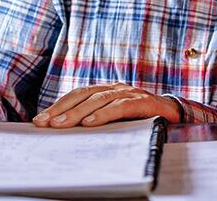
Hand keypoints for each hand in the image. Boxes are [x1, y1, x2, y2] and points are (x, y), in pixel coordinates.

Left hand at [32, 83, 180, 127]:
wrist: (176, 114)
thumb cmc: (142, 117)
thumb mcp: (116, 116)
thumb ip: (97, 117)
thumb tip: (66, 128)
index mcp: (108, 90)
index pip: (78, 94)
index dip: (59, 105)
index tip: (40, 120)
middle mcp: (117, 88)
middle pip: (84, 95)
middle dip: (62, 109)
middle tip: (45, 123)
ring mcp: (130, 93)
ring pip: (99, 100)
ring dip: (77, 113)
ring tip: (61, 124)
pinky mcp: (143, 102)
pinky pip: (120, 107)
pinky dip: (103, 114)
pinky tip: (90, 122)